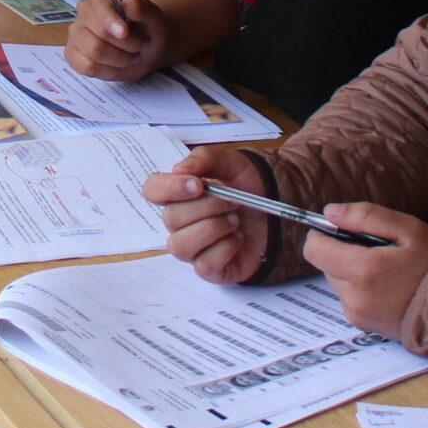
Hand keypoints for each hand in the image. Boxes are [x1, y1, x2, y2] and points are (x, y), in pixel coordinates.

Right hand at [64, 0, 170, 82]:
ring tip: (130, 55)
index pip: (99, 7)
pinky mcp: (73, 54)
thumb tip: (128, 3)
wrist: (146, 48)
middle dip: (126, 45)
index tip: (124, 33)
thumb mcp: (154, 18)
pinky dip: (108, 71)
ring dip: (120, 59)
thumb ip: (143, 9)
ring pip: (94, 52)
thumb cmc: (148, 29)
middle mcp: (84, 12)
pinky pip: (87, 67)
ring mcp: (76, 33)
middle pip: (99, 34)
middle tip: (140, 45)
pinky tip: (117, 66)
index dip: (110, 20)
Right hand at [144, 145, 273, 284]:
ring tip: (235, 221)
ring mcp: (192, 248)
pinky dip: (225, 249)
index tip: (199, 184)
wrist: (274, 207)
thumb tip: (178, 170)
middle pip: (171, 219)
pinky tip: (238, 239)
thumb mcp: (228, 161)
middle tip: (233, 201)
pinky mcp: (209, 268)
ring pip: (181, 245)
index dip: (170, 189)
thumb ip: (203, 159)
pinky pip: (204, 264)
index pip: (152, 191)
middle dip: (207, 207)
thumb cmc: (245, 184)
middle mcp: (179, 223)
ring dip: (213, 229)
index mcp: (178, 194)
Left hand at [303, 204, 427, 337]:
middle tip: (376, 250)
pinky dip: (360, 289)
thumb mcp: (408, 230)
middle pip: (325, 264)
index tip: (344, 231)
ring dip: (351, 271)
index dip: (324, 235)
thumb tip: (329, 212)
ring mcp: (357, 314)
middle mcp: (354, 296)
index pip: (314, 249)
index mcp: (363, 270)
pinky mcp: (363, 325)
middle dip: (342, 252)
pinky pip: (349, 298)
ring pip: (336, 281)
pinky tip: (388, 286)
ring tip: (386, 269)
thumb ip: (365, 216)